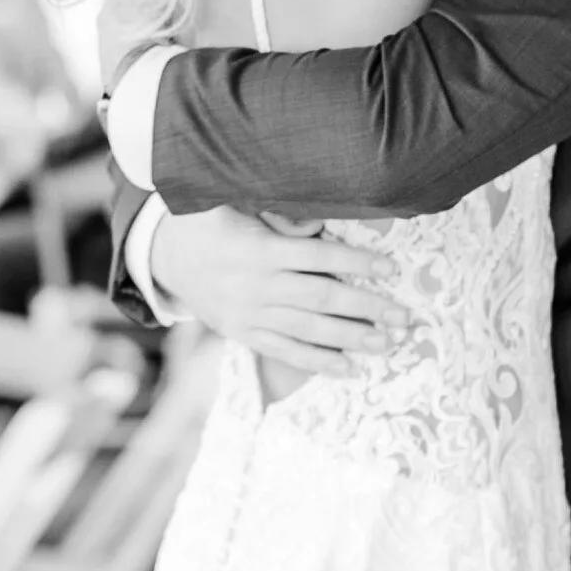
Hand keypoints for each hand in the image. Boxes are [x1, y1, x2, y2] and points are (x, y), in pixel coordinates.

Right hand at [152, 207, 402, 371]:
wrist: (167, 258)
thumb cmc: (211, 222)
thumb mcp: (233, 201)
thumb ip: (277, 211)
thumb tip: (317, 222)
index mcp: (261, 250)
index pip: (319, 256)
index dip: (357, 261)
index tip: (391, 267)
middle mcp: (259, 286)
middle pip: (322, 299)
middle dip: (367, 308)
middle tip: (404, 316)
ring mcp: (252, 315)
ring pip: (309, 330)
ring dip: (352, 338)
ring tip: (388, 343)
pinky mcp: (245, 334)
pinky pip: (286, 352)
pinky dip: (319, 362)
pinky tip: (351, 368)